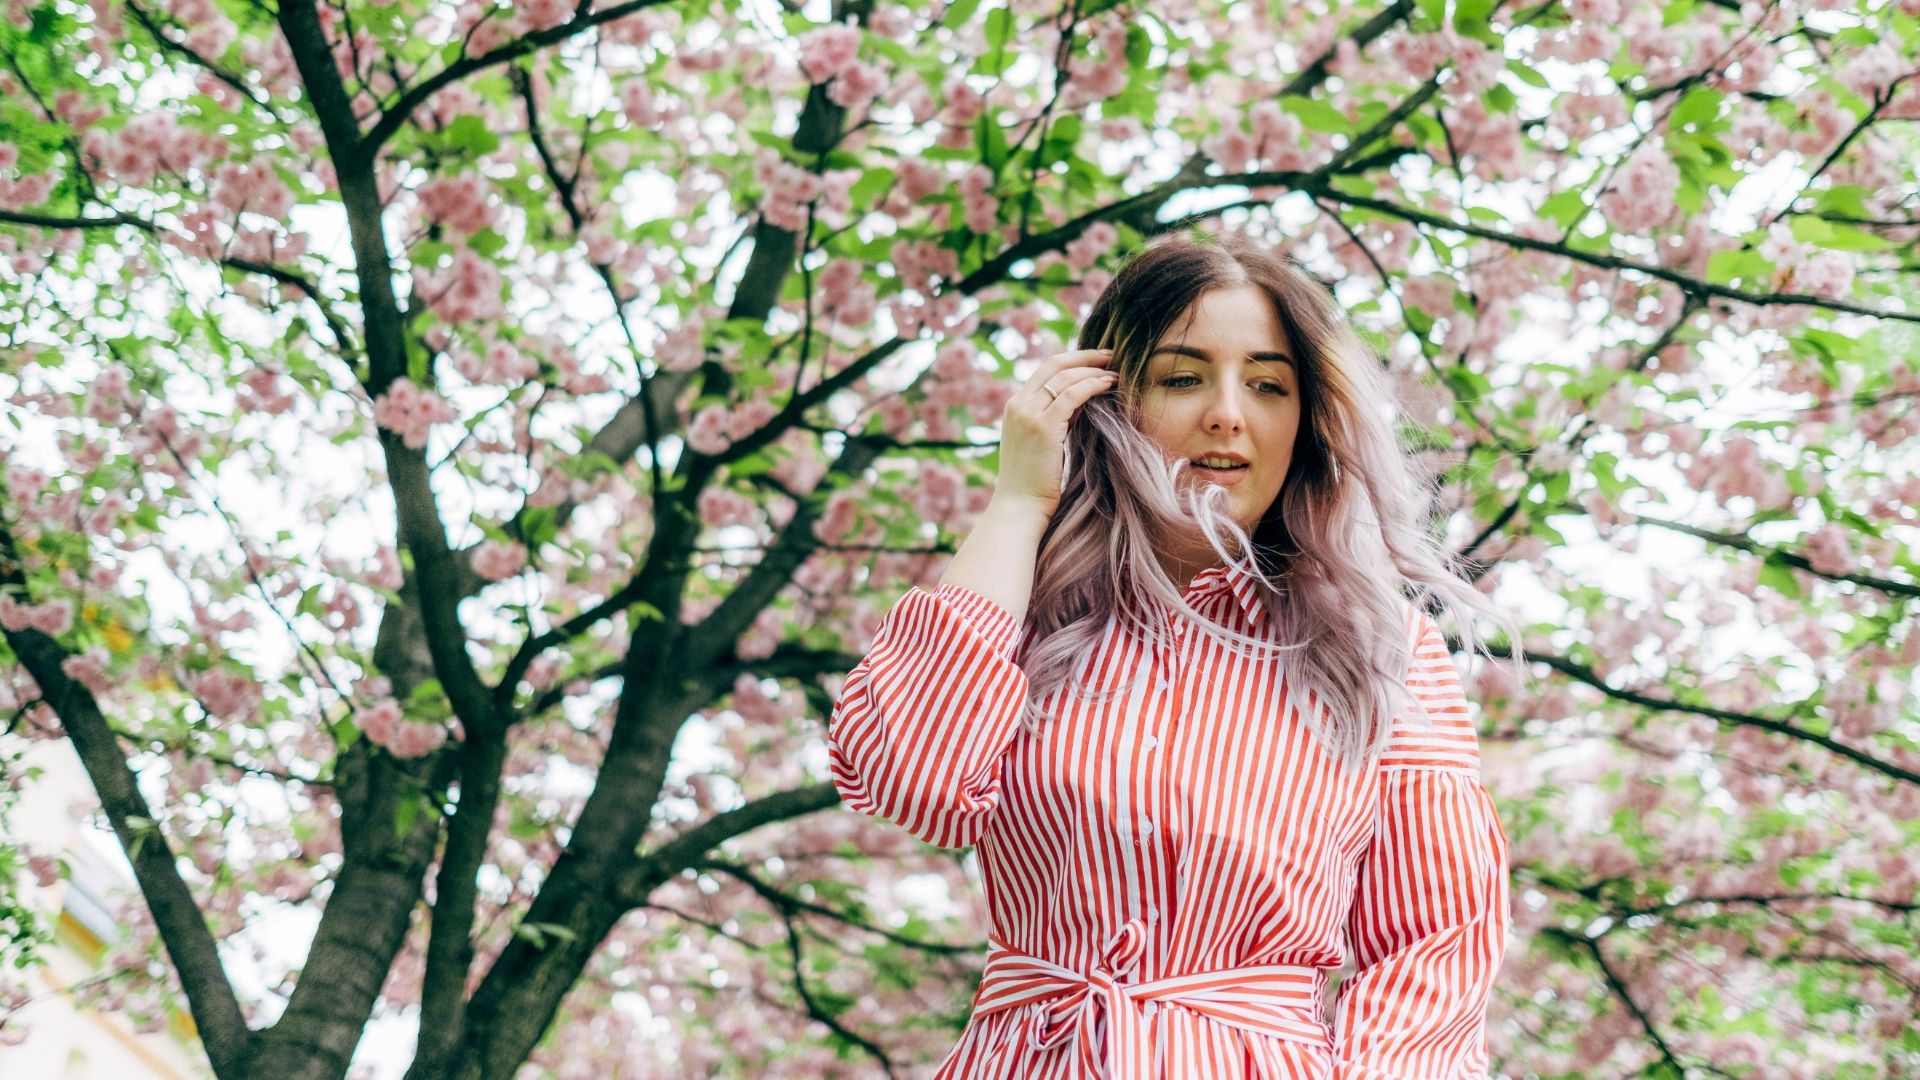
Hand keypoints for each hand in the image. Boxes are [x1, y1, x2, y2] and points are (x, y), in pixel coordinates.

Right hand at [992, 348, 1116, 519]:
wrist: (1019, 508)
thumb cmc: (1033, 484)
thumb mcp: (1039, 443)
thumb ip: (1053, 420)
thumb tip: (1079, 404)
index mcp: (1014, 406)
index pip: (1045, 369)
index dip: (1073, 359)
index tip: (1097, 360)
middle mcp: (1018, 405)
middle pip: (1054, 364)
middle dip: (1085, 356)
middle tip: (1110, 355)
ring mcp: (1027, 414)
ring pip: (1065, 377)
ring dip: (1093, 370)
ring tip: (1115, 373)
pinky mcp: (1043, 427)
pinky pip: (1072, 395)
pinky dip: (1093, 385)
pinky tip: (1109, 385)